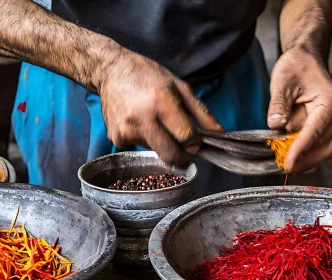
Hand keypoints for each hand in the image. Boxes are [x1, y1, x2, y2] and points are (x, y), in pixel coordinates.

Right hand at [98, 50, 222, 167]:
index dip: (195, 143)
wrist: (111, 70)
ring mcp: (127, 130)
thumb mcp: (180, 87)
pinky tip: (140, 123)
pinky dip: (146, 140)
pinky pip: (140, 149)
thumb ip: (202, 112)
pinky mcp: (117, 138)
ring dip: (163, 144)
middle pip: (172, 155)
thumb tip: (220, 133)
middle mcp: (143, 118)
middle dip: (183, 156)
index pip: (187, 138)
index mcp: (162, 102)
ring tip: (155, 121)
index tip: (194, 140)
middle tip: (185, 148)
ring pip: (157, 152)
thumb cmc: (147, 75)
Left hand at [267, 47, 331, 172]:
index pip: (314, 131)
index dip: (300, 149)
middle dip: (303, 158)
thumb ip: (279, 104)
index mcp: (330, 102)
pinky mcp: (327, 129)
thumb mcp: (282, 81)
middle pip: (323, 146)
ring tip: (283, 160)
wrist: (305, 61)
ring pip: (323, 150)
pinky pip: (319, 147)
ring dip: (304, 158)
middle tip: (281, 164)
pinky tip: (290, 155)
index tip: (288, 163)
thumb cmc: (297, 68)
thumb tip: (275, 125)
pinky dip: (305, 153)